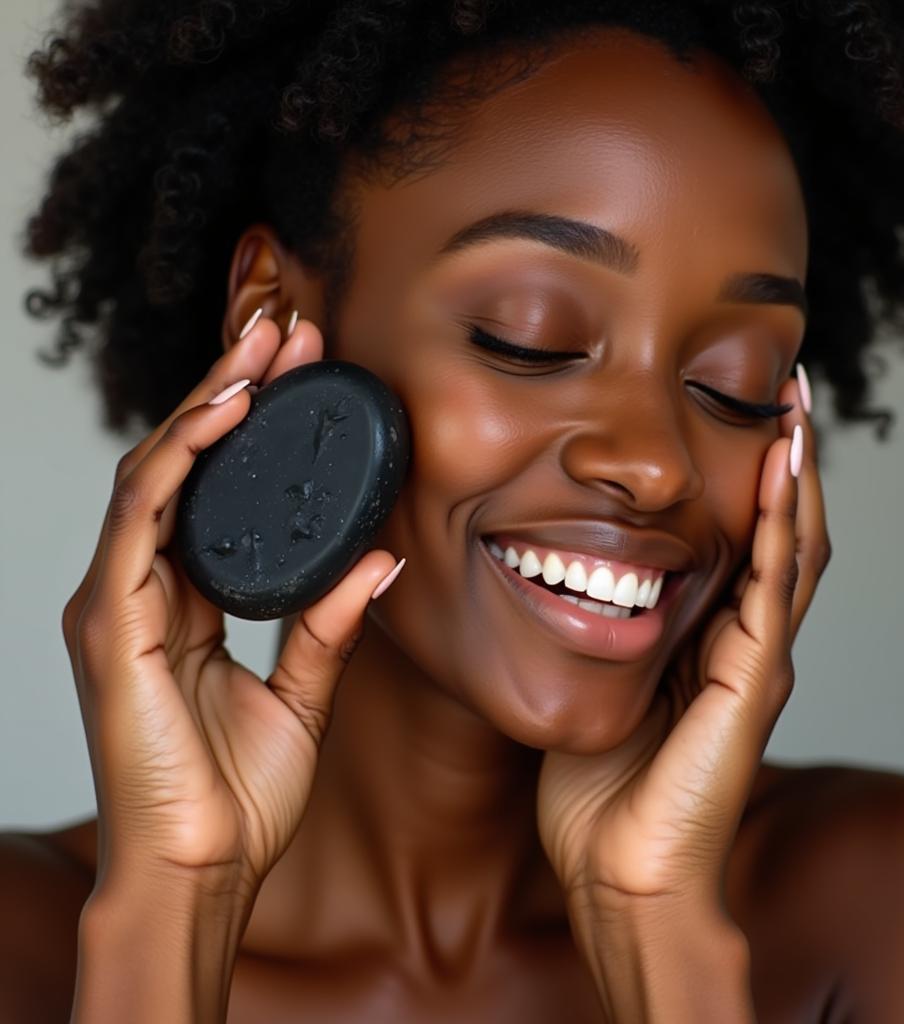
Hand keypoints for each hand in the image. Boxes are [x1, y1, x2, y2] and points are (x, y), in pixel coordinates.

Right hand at [63, 315, 401, 901]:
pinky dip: (180, 456)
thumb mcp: (303, 695)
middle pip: (188, 465)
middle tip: (286, 332)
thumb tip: (376, 560)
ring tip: (263, 346)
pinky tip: (225, 412)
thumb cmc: (237, 796)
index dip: (255, 428)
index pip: (217, 492)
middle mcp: (147, 589)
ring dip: (209, 402)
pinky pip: (140, 516)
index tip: (305, 375)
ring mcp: (121, 599)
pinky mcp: (111, 621)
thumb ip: (329, 625)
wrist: (201, 873)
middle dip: (234, 391)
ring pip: (157, 471)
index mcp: (189, 604)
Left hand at [537, 374, 829, 919]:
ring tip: (795, 412)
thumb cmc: (601, 793)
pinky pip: (773, 584)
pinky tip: (783, 472)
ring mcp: (755, 660)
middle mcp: (741, 645)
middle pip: (778, 536)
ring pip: (791, 548)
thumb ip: (596, 638)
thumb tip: (560, 587)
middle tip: (783, 396)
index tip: (737, 425)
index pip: (740, 548)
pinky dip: (781, 524)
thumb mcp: (593, 689)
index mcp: (706, 646)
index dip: (746, 488)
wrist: (620, 871)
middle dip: (783, 466)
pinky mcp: (754, 679)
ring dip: (795, 477)